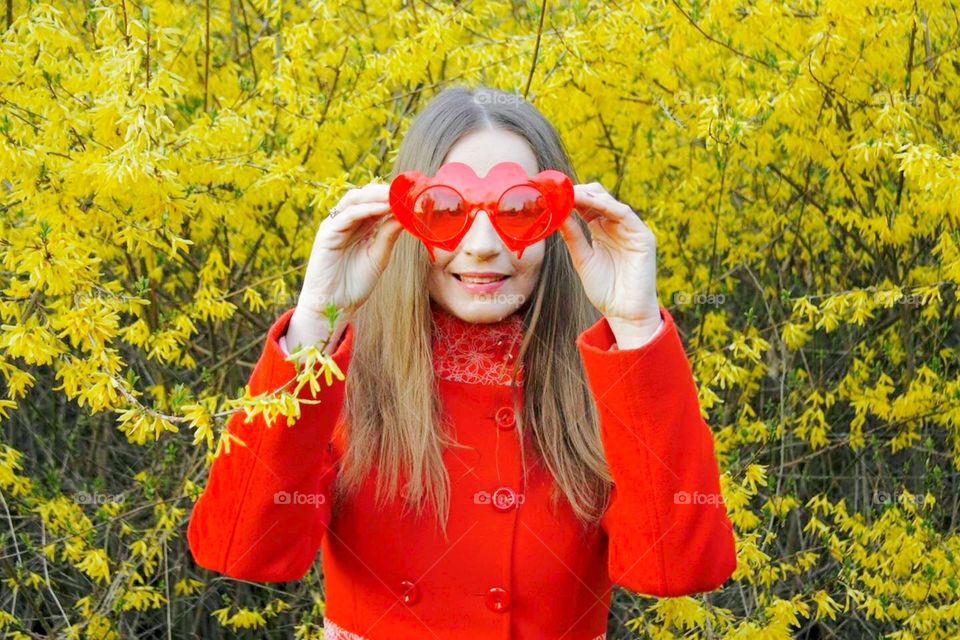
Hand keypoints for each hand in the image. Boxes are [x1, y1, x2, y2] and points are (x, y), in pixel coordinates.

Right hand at [287, 181, 404, 352]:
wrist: (335, 306)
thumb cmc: (355, 284)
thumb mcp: (379, 256)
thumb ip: (388, 235)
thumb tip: (405, 215)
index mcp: (359, 227)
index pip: (375, 203)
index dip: (392, 196)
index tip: (413, 194)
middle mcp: (345, 222)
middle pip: (364, 196)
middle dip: (385, 191)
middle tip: (407, 190)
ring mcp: (334, 226)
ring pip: (354, 200)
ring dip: (376, 195)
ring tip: (397, 195)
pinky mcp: (326, 234)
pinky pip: (347, 216)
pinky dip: (366, 209)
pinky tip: (383, 208)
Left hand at [556, 182, 660, 334]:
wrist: (624, 313)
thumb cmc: (604, 290)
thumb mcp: (582, 259)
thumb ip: (572, 235)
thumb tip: (556, 213)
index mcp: (602, 230)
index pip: (587, 205)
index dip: (570, 197)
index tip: (549, 193)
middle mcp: (616, 226)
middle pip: (599, 197)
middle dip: (578, 192)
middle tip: (557, 191)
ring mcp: (631, 229)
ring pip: (610, 202)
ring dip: (588, 196)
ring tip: (569, 194)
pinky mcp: (643, 236)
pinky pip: (624, 214)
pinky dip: (607, 206)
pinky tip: (589, 203)